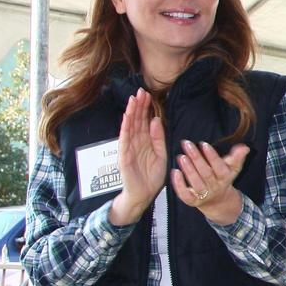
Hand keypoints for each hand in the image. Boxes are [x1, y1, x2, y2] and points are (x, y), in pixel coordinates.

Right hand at [109, 89, 166, 225]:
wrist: (143, 194)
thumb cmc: (152, 176)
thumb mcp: (161, 154)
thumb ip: (159, 138)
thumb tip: (156, 119)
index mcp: (145, 141)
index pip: (145, 121)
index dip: (145, 108)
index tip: (148, 94)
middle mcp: (136, 142)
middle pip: (136, 120)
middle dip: (138, 106)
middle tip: (140, 91)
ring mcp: (128, 148)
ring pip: (130, 127)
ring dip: (131, 113)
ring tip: (133, 100)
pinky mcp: (124, 156)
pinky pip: (124, 140)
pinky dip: (125, 128)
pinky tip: (127, 118)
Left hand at [171, 140, 249, 225]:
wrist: (218, 201)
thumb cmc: (222, 179)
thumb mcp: (232, 168)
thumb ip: (237, 157)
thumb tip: (244, 147)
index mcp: (224, 177)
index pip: (219, 166)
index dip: (212, 156)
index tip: (203, 144)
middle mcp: (214, 186)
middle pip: (205, 173)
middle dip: (196, 158)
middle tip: (187, 144)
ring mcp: (203, 195)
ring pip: (195, 182)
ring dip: (188, 170)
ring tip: (181, 156)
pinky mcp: (192, 201)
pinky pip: (185, 194)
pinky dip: (179, 185)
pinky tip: (174, 172)